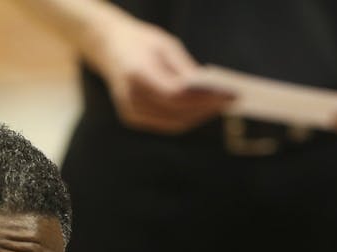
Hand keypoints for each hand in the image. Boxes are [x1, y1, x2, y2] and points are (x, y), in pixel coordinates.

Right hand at [83, 9, 231, 132]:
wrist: (107, 45)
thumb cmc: (140, 41)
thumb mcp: (165, 44)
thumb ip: (185, 70)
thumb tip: (209, 91)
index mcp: (136, 73)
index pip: (175, 95)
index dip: (203, 99)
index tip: (227, 95)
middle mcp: (130, 96)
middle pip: (176, 114)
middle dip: (206, 110)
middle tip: (229, 103)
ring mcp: (129, 111)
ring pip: (173, 124)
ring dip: (198, 117)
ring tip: (219, 107)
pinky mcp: (132, 118)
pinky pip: (165, 124)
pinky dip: (186, 119)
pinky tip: (202, 111)